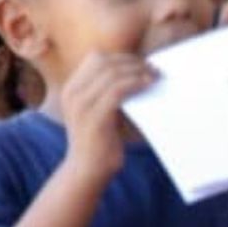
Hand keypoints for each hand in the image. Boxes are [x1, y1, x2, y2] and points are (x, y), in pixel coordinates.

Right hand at [61, 52, 157, 182]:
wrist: (88, 168)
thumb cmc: (100, 140)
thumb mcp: (100, 110)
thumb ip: (109, 92)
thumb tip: (137, 73)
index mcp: (72, 88)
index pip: (96, 59)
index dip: (121, 58)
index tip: (142, 64)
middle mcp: (72, 93)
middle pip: (104, 62)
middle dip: (132, 62)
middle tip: (154, 68)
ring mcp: (81, 104)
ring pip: (112, 74)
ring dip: (138, 71)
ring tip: (155, 76)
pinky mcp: (94, 117)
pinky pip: (117, 91)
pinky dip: (136, 84)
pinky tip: (148, 85)